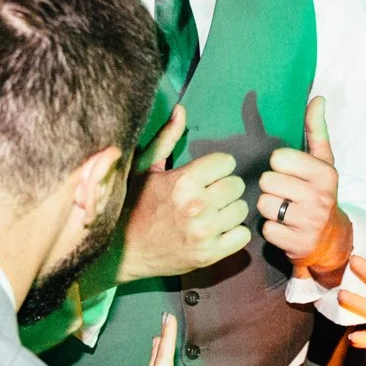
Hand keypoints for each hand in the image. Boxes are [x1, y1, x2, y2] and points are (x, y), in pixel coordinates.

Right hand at [117, 106, 251, 282]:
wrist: (122, 251)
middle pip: (237, 185)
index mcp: (183, 181)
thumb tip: (181, 109)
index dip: (217, 167)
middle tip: (210, 195)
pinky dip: (233, 233)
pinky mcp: (209, 255)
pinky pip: (242, 236)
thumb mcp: (145, 168)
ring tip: (212, 213)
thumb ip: (167, 138)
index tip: (207, 175)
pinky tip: (217, 230)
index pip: (226, 162)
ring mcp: (204, 232)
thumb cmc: (134, 205)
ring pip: (242, 209)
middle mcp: (197, 206)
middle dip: (224, 187)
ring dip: (230, 210)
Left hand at [258, 97, 350, 284]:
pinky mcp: (297, 244)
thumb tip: (317, 98)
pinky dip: (271, 229)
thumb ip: (316, 130)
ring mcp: (309, 223)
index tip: (290, 173)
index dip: (279, 165)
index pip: (279, 158)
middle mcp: (320, 198)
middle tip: (285, 193)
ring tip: (282, 209)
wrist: (333, 239)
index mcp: (325, 174)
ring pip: (263, 204)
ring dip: (268, 208)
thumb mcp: (323, 162)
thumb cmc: (320, 193)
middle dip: (271, 187)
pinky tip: (284, 227)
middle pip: (268, 181)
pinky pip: (265, 229)